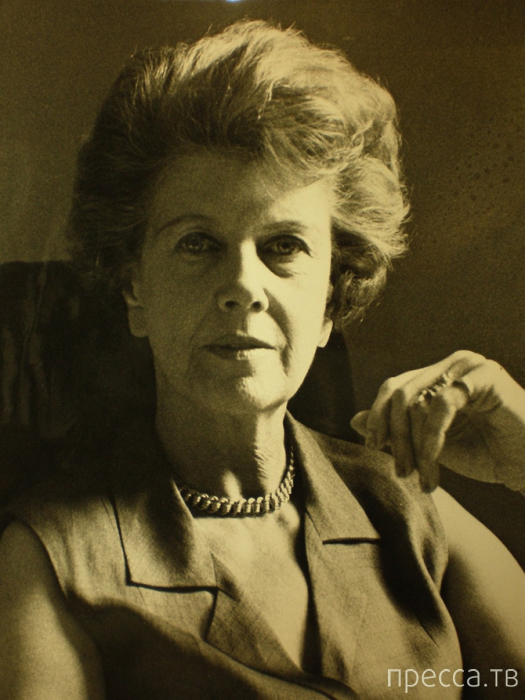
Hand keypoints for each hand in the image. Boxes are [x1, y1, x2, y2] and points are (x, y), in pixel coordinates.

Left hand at [351, 350, 524, 492]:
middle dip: (394, 436)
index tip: (373, 450)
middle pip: (399, 392)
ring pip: (416, 400)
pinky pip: (441, 405)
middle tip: (400, 472)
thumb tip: (354, 419)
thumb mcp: (431, 444)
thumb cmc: (487, 453)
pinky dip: (433, 438)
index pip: (393, 388)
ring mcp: (468, 365)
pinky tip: (435, 462)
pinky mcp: (484, 375)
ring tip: (423, 477)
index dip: (378, 419)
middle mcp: (451, 364)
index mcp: (438, 375)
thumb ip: (397, 430)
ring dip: (415, 445)